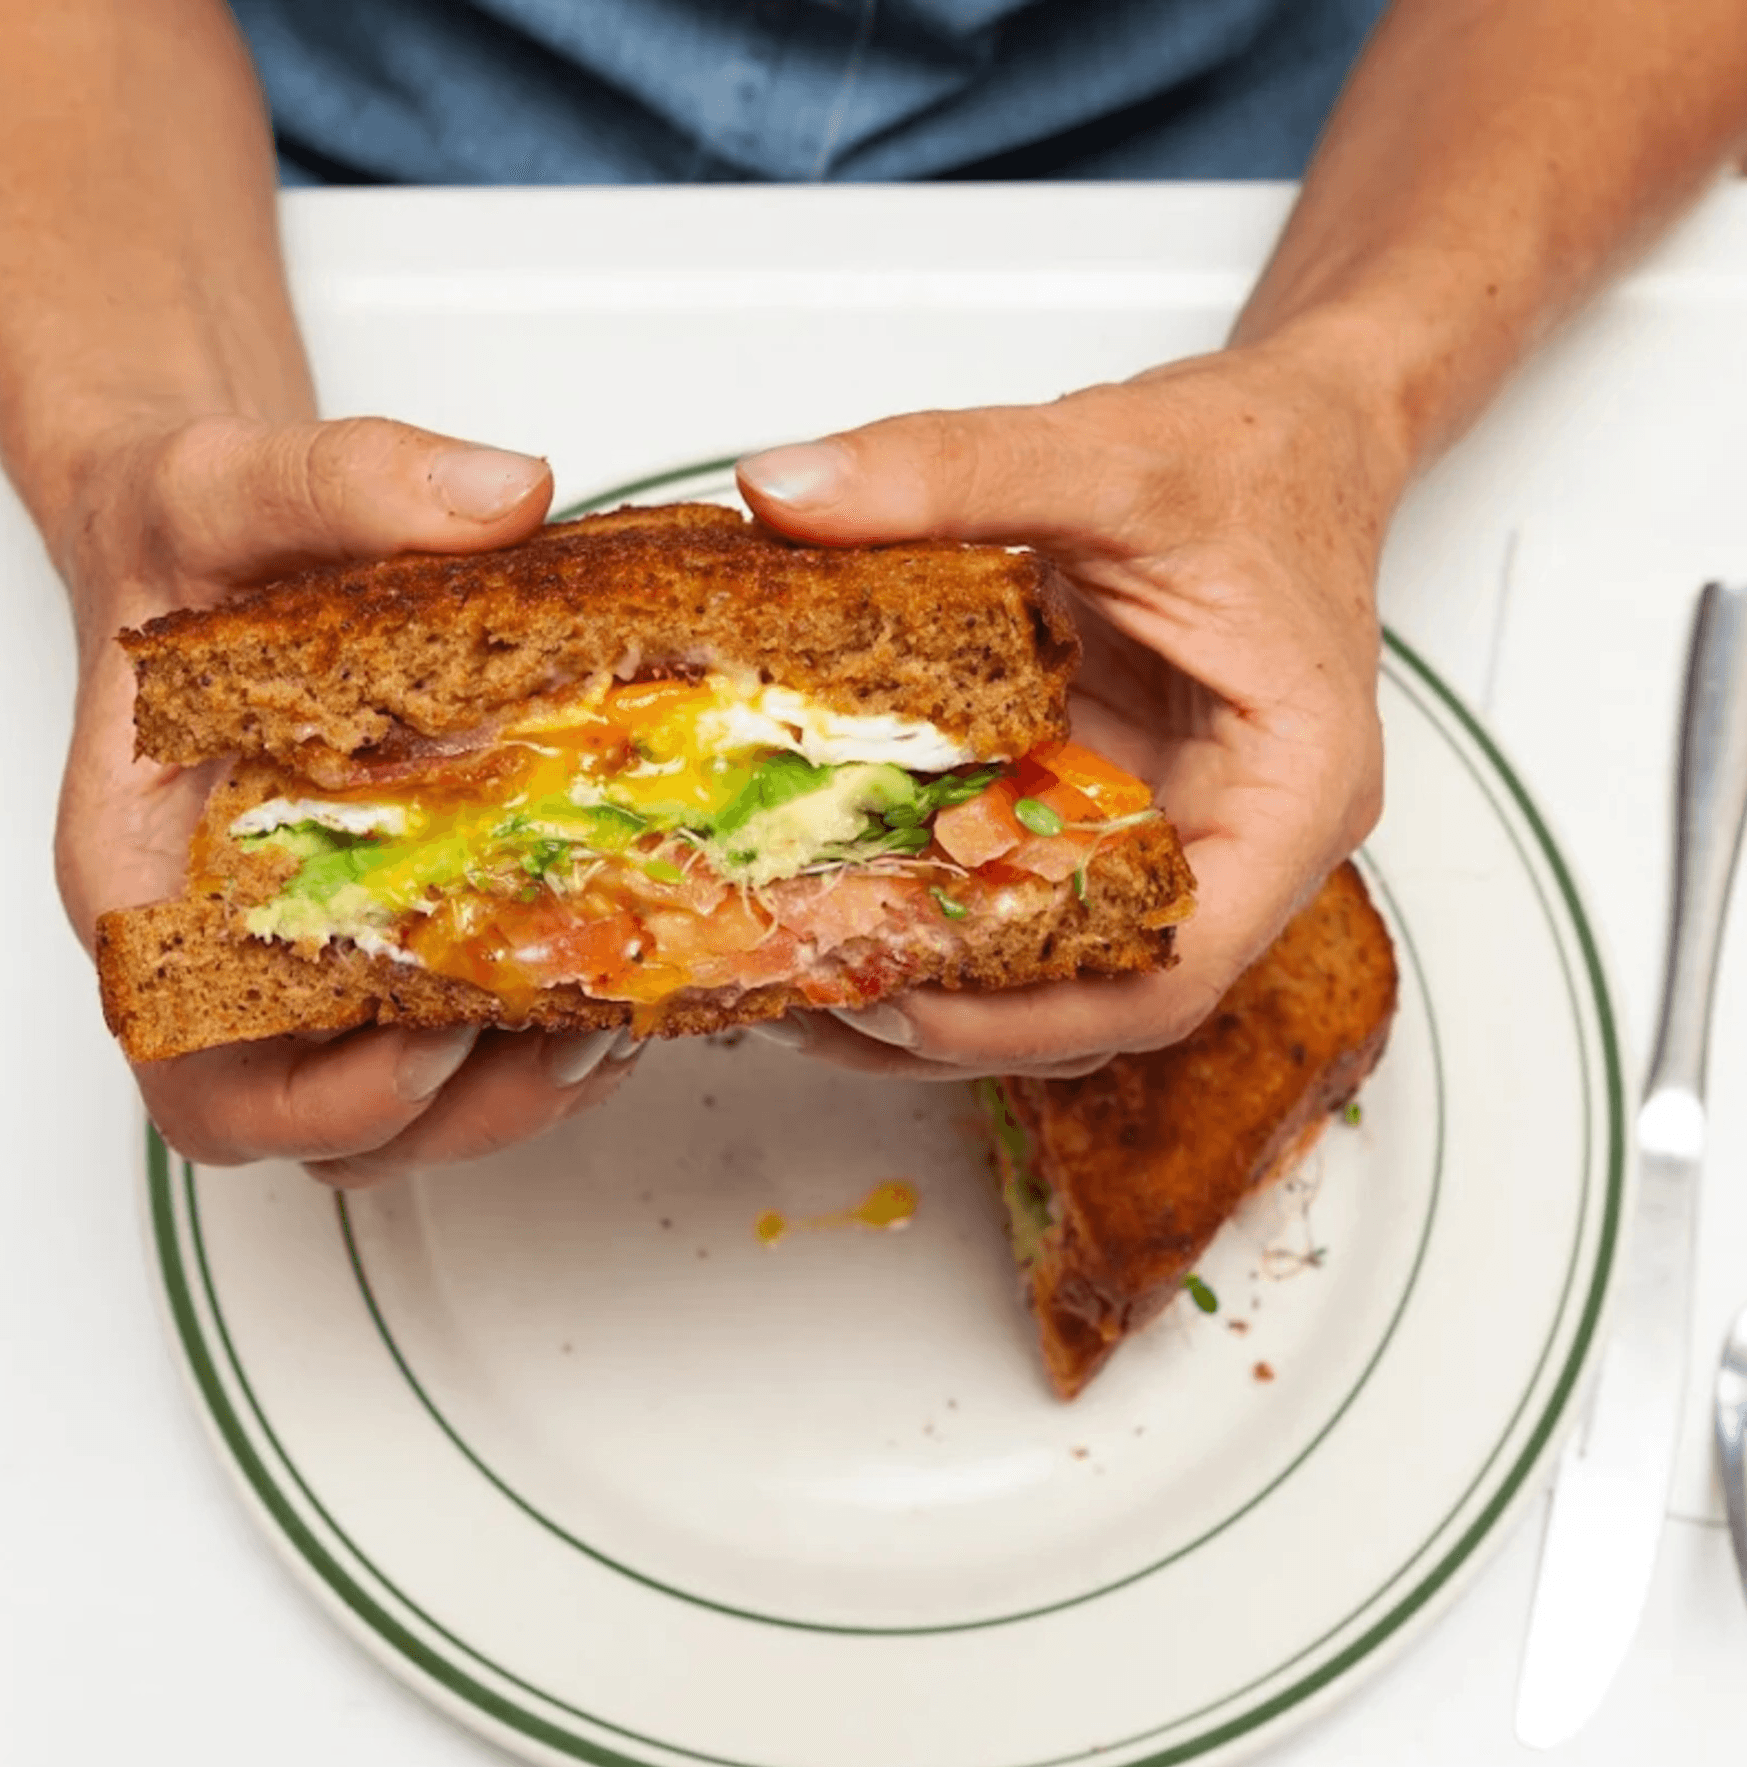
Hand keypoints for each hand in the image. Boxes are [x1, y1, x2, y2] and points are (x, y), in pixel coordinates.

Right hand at [51, 413, 641, 1184]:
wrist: (205, 541)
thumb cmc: (182, 538)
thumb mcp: (235, 483)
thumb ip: (345, 479)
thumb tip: (505, 496)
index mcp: (146, 878)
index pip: (195, 1065)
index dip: (312, 1097)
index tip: (427, 1048)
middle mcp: (218, 950)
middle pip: (313, 1128)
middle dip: (454, 1112)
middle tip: (574, 1033)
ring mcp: (299, 961)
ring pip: (391, 1117)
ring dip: (509, 1097)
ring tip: (614, 1018)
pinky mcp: (375, 944)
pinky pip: (442, 1054)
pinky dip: (531, 1047)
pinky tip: (613, 982)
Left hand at [735, 338, 1408, 1080]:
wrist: (1294, 431)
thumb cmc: (1251, 455)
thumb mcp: (1105, 451)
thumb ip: (951, 465)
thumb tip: (786, 486)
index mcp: (1291, 792)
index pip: (1173, 970)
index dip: (1029, 1015)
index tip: (895, 1003)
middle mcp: (1241, 846)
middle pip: (1104, 999)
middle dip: (956, 1020)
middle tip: (810, 997)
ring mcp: (1173, 842)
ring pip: (1061, 975)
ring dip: (934, 992)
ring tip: (798, 977)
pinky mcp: (1111, 818)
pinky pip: (1029, 899)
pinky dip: (940, 915)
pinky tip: (839, 900)